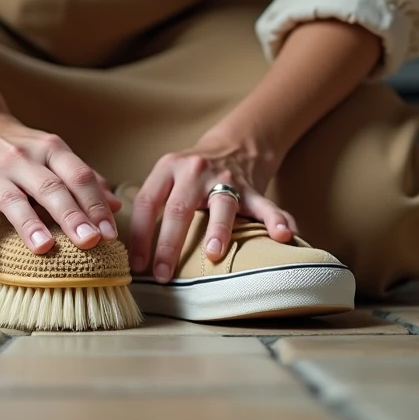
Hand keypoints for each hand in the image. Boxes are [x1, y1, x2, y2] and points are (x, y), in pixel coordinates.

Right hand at [0, 108, 119, 267]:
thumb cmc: (18, 146)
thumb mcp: (51, 152)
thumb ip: (82, 178)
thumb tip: (116, 205)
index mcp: (49, 150)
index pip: (78, 176)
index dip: (96, 204)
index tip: (110, 233)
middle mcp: (22, 160)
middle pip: (51, 188)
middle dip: (72, 216)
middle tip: (90, 241)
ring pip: (13, 201)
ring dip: (30, 225)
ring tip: (45, 248)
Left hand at [128, 135, 297, 282]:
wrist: (234, 144)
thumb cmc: (193, 174)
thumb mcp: (168, 177)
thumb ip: (154, 205)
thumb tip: (135, 254)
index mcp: (168, 168)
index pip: (147, 202)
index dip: (139, 235)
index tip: (137, 265)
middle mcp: (194, 170)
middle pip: (179, 208)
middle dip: (169, 244)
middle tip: (163, 275)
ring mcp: (226, 178)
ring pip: (221, 205)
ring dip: (218, 231)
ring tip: (214, 254)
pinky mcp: (251, 188)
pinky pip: (265, 205)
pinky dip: (275, 219)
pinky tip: (283, 234)